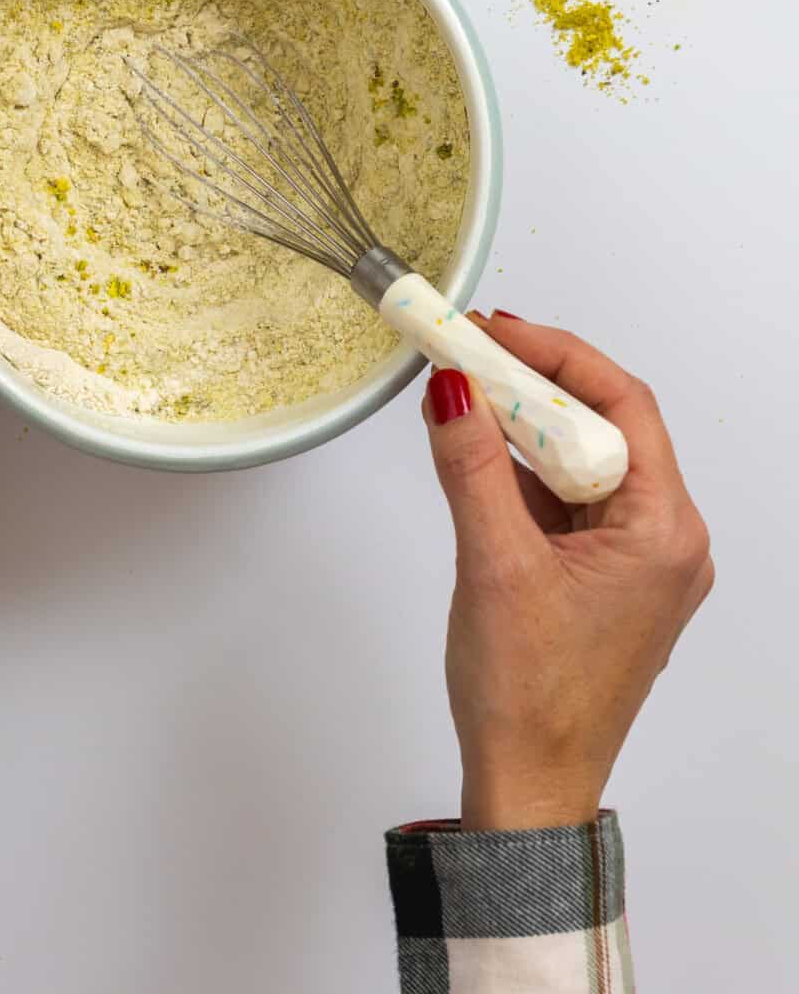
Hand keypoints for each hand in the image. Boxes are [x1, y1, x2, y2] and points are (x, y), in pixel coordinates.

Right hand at [423, 314, 713, 831]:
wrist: (528, 789)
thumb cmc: (529, 699)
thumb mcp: (493, 564)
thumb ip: (471, 465)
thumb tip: (452, 386)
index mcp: (664, 533)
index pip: (620, 405)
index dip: (555, 354)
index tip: (494, 329)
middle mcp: (666, 541)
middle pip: (603, 428)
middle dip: (531, 386)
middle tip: (466, 353)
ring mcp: (637, 562)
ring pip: (582, 462)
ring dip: (523, 428)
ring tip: (460, 395)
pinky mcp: (606, 579)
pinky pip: (568, 500)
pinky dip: (522, 472)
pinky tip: (476, 452)